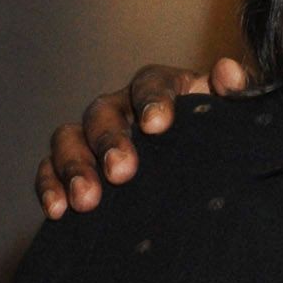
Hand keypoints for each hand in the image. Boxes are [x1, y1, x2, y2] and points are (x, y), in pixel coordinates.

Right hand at [35, 54, 254, 218]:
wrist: (203, 181)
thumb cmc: (216, 146)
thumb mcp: (230, 124)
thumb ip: (233, 97)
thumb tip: (229, 71)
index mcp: (160, 91)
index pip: (151, 83)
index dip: (152, 100)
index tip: (158, 126)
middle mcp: (121, 108)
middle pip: (103, 112)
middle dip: (109, 141)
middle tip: (122, 172)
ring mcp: (93, 138)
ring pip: (69, 138)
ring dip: (75, 167)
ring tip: (87, 201)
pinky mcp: (73, 169)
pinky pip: (50, 170)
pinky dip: (49, 186)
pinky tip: (58, 210)